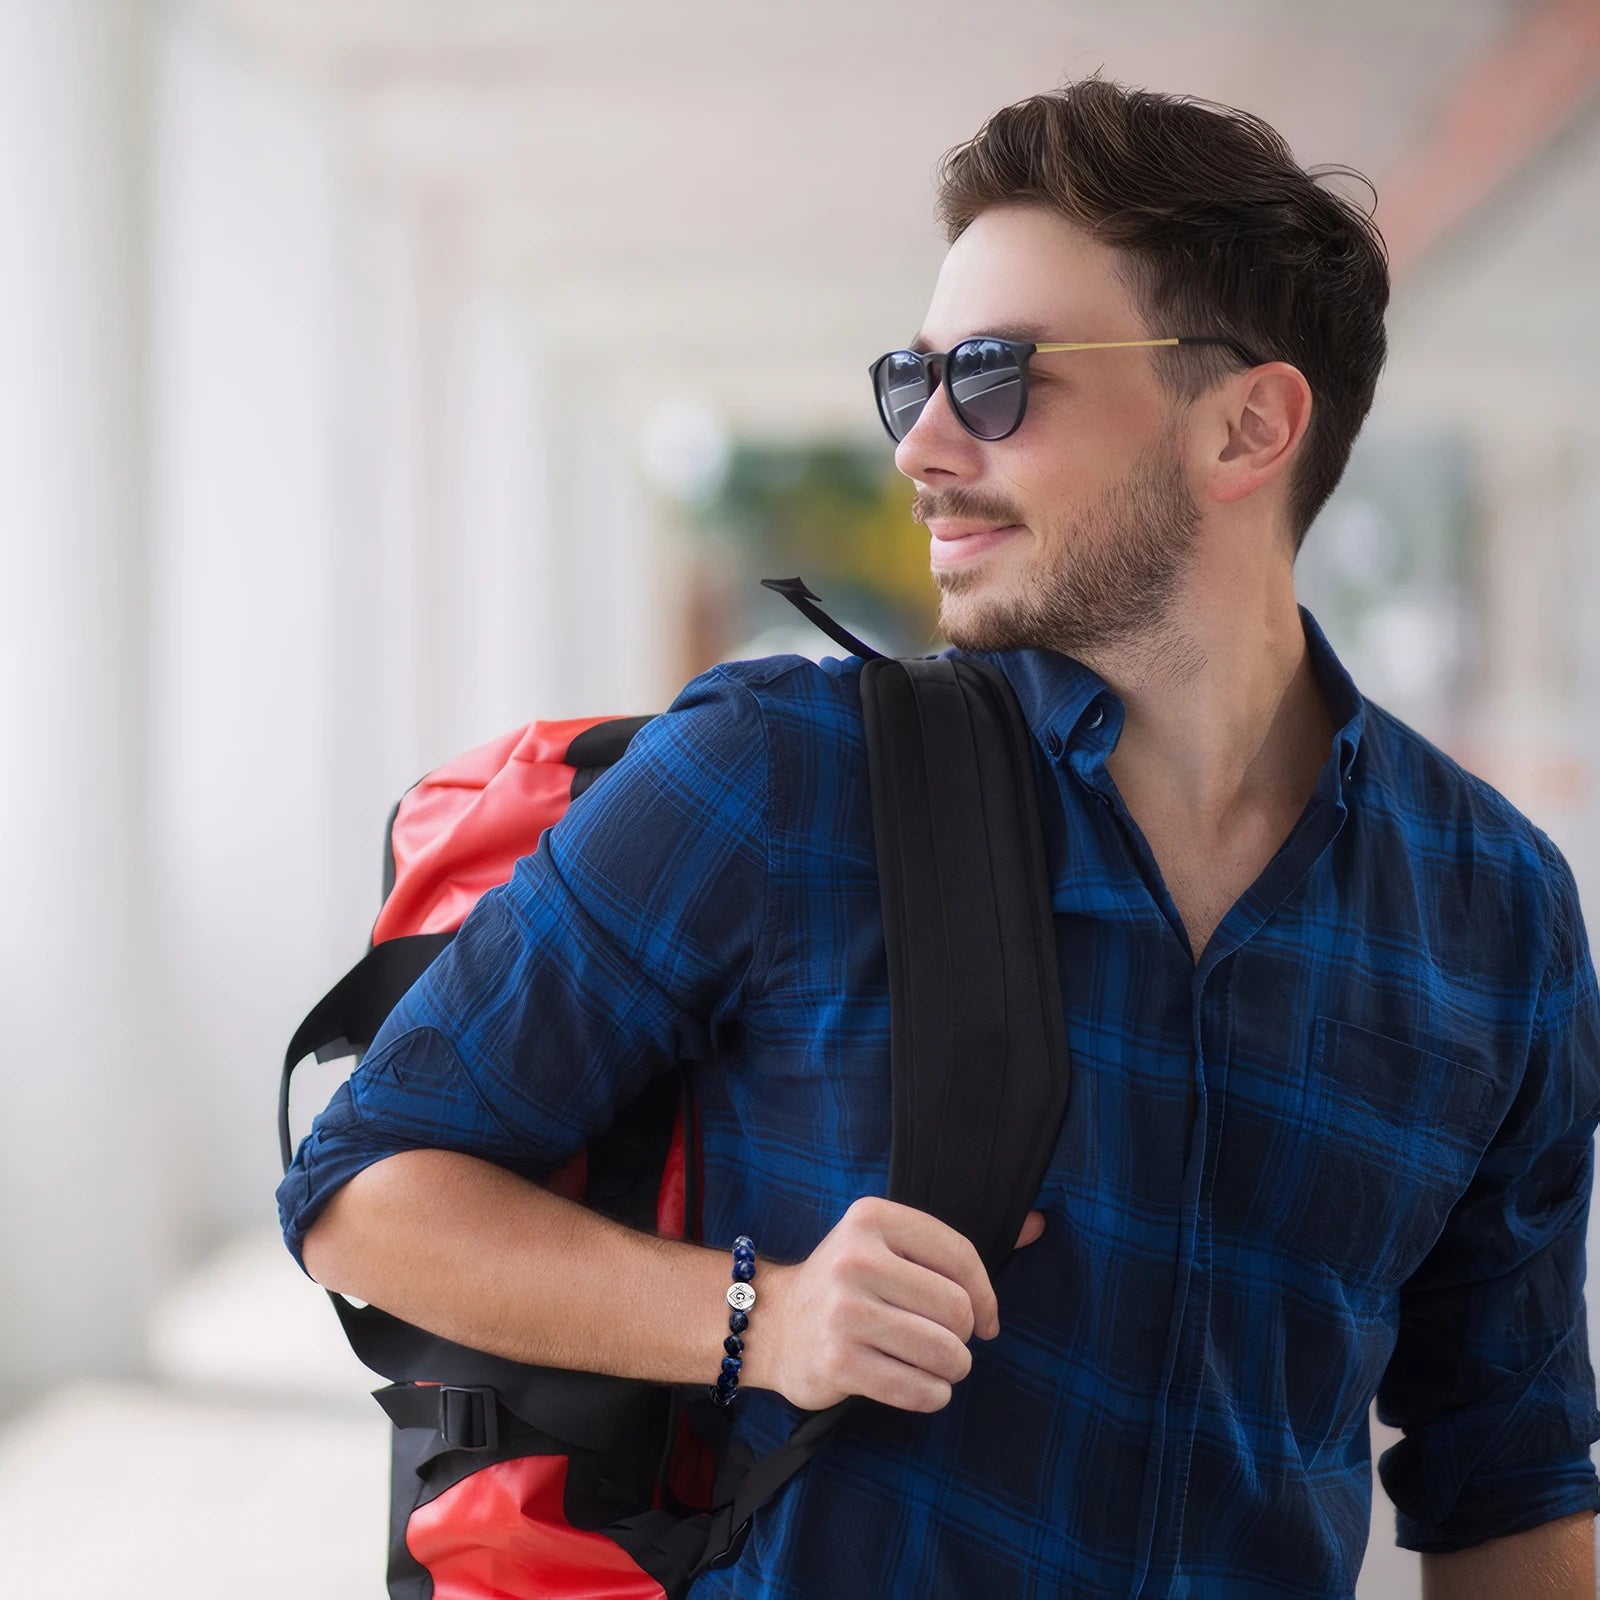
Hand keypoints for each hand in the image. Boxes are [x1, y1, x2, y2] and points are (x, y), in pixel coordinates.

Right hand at [756, 1196, 1046, 1413]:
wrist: (771, 1325)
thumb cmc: (846, 1285)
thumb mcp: (887, 1244)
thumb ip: (954, 1244)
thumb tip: (1038, 1224)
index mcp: (872, 1219)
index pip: (960, 1255)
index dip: (985, 1296)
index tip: (985, 1320)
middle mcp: (856, 1260)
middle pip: (956, 1308)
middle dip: (963, 1337)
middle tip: (947, 1344)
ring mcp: (844, 1312)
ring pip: (943, 1352)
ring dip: (951, 1370)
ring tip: (937, 1367)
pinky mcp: (838, 1362)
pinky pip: (917, 1390)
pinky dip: (931, 1396)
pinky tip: (922, 1387)